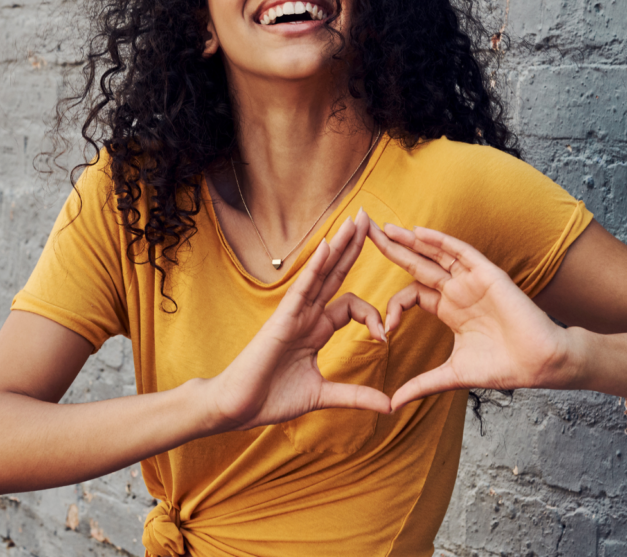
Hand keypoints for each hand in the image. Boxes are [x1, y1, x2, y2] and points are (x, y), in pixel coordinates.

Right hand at [204, 209, 391, 431]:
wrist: (237, 408)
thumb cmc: (271, 399)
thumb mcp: (323, 395)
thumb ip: (355, 396)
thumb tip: (389, 406)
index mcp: (316, 330)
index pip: (351, 306)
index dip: (373, 315)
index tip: (385, 338)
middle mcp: (307, 316)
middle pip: (336, 274)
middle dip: (354, 247)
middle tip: (372, 219)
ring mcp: (294, 314)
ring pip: (322, 272)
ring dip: (341, 245)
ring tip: (358, 219)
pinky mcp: (282, 318)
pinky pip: (303, 287)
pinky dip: (315, 266)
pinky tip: (328, 245)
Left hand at [368, 222, 574, 410]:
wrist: (540, 364)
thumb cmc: (503, 367)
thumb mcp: (451, 375)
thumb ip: (421, 385)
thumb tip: (392, 405)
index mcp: (448, 310)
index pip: (411, 295)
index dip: (393, 306)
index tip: (384, 331)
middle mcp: (457, 291)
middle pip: (417, 264)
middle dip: (391, 249)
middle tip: (363, 232)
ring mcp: (472, 280)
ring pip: (435, 253)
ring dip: (410, 240)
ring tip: (384, 227)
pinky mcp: (488, 275)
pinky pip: (461, 252)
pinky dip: (440, 241)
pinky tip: (417, 232)